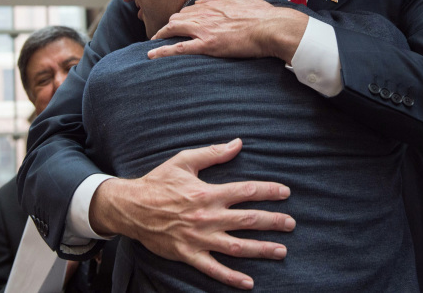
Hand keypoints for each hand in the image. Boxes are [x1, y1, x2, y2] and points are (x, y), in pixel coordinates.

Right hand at [89, 138, 294, 289]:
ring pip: (236, 247)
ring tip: (281, 251)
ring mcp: (199, 238)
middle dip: (273, 222)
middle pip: (248, 220)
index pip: (246, 191)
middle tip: (291, 224)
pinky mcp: (188, 254)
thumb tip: (238, 143)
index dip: (269, 192)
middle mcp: (207, 216)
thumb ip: (213, 153)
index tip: (285, 193)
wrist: (130, 207)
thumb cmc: (158, 182)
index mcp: (208, 192)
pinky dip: (231, 277)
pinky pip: (213, 269)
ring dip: (261, 249)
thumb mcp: (184, 161)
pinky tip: (249, 282)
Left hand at [148, 0, 306, 62]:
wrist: (270, 27)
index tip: (182, 23)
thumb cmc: (261, 14)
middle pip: (178, 17)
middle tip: (164, 34)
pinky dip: (163, 51)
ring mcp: (204, 29)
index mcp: (214, 3)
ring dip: (161, 35)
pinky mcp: (207, 44)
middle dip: (169, 25)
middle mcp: (205, 14)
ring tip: (154, 42)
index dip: (184, 16)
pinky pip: (179, 48)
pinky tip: (152, 54)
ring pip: (174, 29)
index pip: (191, 8)